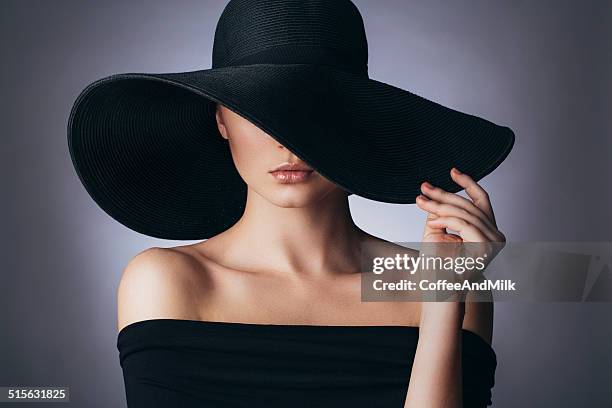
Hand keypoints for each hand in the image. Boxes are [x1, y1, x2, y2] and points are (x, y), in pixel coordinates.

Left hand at [415, 167, 506, 300]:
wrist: (439, 290)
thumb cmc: (437, 265)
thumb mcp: (439, 232)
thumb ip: (442, 214)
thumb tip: (436, 195)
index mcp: (488, 230)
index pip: (481, 200)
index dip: (468, 183)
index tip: (453, 171)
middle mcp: (496, 235)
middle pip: (470, 205)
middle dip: (444, 193)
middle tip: (423, 187)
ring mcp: (494, 242)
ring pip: (465, 213)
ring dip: (439, 206)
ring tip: (421, 202)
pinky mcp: (486, 247)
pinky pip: (463, 224)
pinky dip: (445, 220)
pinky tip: (432, 222)